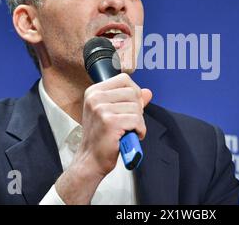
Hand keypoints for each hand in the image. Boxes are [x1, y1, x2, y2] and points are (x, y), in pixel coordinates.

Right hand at [56, 73, 151, 203]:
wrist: (91, 160)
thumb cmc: (101, 137)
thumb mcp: (113, 113)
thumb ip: (130, 100)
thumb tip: (147, 92)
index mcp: (94, 92)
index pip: (124, 79)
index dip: (133, 92)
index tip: (130, 106)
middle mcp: (96, 98)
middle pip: (133, 93)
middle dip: (137, 109)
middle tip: (128, 122)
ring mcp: (101, 109)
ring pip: (136, 107)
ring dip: (138, 122)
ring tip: (127, 130)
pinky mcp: (110, 122)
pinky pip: (137, 120)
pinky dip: (139, 130)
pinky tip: (131, 135)